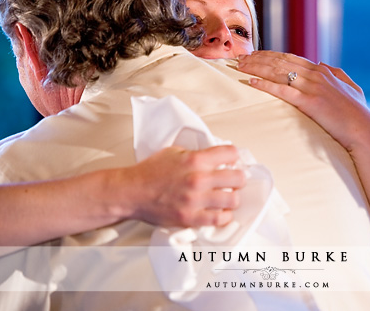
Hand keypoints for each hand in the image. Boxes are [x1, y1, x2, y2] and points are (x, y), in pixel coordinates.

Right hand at [114, 145, 245, 227]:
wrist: (131, 192)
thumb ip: (196, 154)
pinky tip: (221, 211)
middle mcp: (198, 179)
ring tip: (227, 197)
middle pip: (237, 178)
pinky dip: (224, 216)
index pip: (231, 154)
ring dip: (232, 198)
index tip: (232, 161)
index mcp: (195, 160)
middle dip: (238, 178)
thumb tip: (215, 156)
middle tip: (234, 180)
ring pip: (232, 200)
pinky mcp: (190, 217)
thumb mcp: (174, 152)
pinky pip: (218, 219)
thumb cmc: (149, 172)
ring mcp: (195, 200)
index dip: (234, 157)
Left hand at [236, 51, 369, 152]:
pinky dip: (265, 85)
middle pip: (280, 61)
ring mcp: (312, 87)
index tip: (255, 54)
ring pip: (278, 72)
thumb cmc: (359, 113)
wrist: (364, 130)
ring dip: (256, 68)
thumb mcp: (351, 87)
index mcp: (323, 71)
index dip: (270, 54)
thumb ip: (338, 74)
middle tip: (239, 57)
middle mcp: (316, 74)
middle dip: (257, 58)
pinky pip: (282, 90)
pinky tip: (251, 82)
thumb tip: (323, 63)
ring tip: (239, 66)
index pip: (290, 58)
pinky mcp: (309, 102)